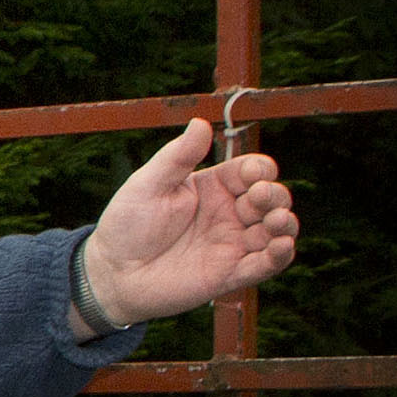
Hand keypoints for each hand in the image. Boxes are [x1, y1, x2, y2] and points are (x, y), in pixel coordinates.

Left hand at [77, 118, 300, 328]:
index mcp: (213, 187)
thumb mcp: (148, 185)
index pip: (250, 171)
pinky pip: (267, 265)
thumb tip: (200, 122)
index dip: (259, 169)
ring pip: (276, 229)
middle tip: (258, 198)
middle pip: (270, 197)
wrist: (112, 273)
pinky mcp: (231, 273)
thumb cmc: (127, 225)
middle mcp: (229, 212)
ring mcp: (233, 243)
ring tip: (275, 220)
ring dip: (284, 222)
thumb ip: (177, 157)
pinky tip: (282, 245)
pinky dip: (281, 255)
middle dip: (274, 195)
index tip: (253, 173)